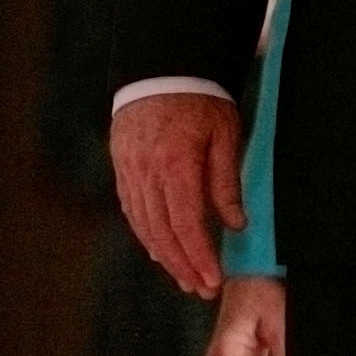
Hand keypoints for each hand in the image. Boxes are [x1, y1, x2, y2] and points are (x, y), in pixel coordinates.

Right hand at [109, 92, 243, 298]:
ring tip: (184, 278)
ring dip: (163, 256)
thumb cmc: (199, 97)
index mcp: (175, 163)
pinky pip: (131, 209)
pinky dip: (145, 233)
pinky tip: (158, 249)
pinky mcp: (122, 166)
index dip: (199, 257)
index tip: (213, 280)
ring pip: (143, 224)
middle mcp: (146, 171)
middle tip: (201, 289)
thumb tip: (234, 224)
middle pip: (161, 232)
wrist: (161, 66)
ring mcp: (129, 169)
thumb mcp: (224, 133)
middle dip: (183, 266)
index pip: (186, 223)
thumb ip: (226, 181)